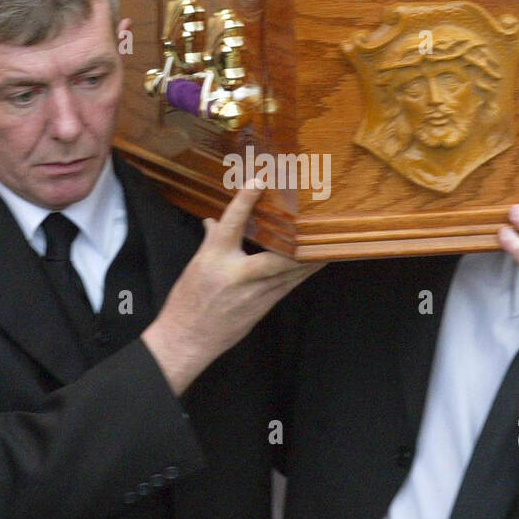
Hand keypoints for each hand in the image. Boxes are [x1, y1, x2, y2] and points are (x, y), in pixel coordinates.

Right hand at [142, 185, 319, 395]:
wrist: (188, 339)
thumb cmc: (188, 301)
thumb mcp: (195, 265)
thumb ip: (210, 240)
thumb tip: (213, 221)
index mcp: (215, 257)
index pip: (231, 222)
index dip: (245, 199)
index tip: (258, 179)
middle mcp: (240, 274)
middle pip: (279, 256)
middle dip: (301, 242)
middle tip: (318, 221)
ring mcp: (256, 292)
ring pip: (292, 271)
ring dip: (312, 255)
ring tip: (330, 237)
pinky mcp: (266, 304)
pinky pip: (291, 283)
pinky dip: (305, 269)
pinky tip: (318, 260)